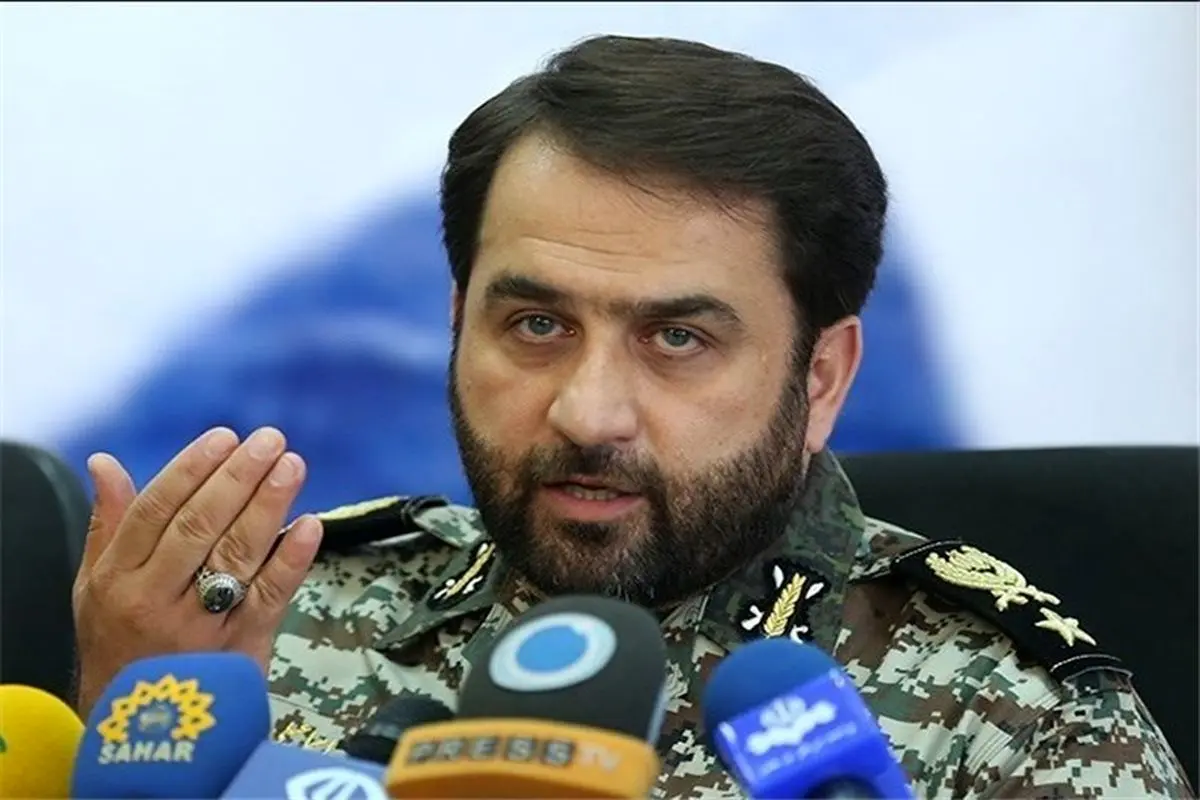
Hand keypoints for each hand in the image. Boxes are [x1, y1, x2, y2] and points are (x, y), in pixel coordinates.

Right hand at [71, 427, 323, 717]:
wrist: (138, 727)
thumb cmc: (120, 645)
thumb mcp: (95, 587)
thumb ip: (109, 523)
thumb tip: (106, 463)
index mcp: (119, 579)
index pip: (155, 511)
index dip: (191, 469)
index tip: (223, 438)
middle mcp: (156, 599)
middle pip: (199, 527)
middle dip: (238, 478)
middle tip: (269, 441)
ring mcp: (201, 625)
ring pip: (237, 555)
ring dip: (268, 506)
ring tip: (291, 466)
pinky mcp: (242, 646)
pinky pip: (270, 597)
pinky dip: (292, 560)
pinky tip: (310, 526)